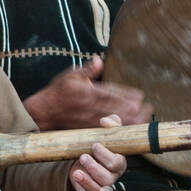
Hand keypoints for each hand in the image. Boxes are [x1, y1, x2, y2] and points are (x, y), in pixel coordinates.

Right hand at [24, 56, 150, 129]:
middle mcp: (95, 107)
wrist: (43, 113)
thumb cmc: (56, 93)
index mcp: (92, 92)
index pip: (120, 94)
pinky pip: (111, 131)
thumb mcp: (69, 76)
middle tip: (147, 109)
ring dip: (134, 120)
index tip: (141, 97)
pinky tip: (130, 130)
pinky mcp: (91, 129)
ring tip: (144, 119)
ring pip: (121, 121)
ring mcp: (94, 120)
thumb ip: (87, 70)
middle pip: (125, 109)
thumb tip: (99, 59)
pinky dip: (122, 130)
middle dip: (138, 109)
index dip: (133, 96)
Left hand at [68, 113, 127, 190]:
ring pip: (98, 190)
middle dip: (94, 168)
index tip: (94, 145)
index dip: (106, 155)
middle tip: (83, 156)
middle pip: (107, 178)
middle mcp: (111, 177)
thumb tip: (105, 121)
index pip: (116, 163)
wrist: (86, 159)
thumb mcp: (106, 134)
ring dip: (87, 182)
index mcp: (118, 163)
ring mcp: (101, 187)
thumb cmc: (99, 146)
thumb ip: (111, 125)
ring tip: (75, 172)